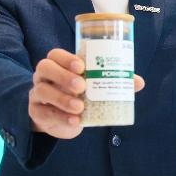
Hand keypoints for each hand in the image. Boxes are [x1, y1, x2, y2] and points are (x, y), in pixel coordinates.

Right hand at [28, 48, 144, 138]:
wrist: (62, 119)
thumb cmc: (80, 96)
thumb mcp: (93, 87)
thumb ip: (113, 82)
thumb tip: (139, 82)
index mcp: (58, 65)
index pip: (55, 54)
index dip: (66, 58)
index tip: (82, 66)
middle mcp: (44, 76)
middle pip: (44, 67)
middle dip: (63, 76)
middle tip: (82, 87)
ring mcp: (37, 94)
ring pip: (42, 91)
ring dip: (62, 99)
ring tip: (80, 107)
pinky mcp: (37, 112)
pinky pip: (43, 113)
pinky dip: (60, 117)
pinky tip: (74, 121)